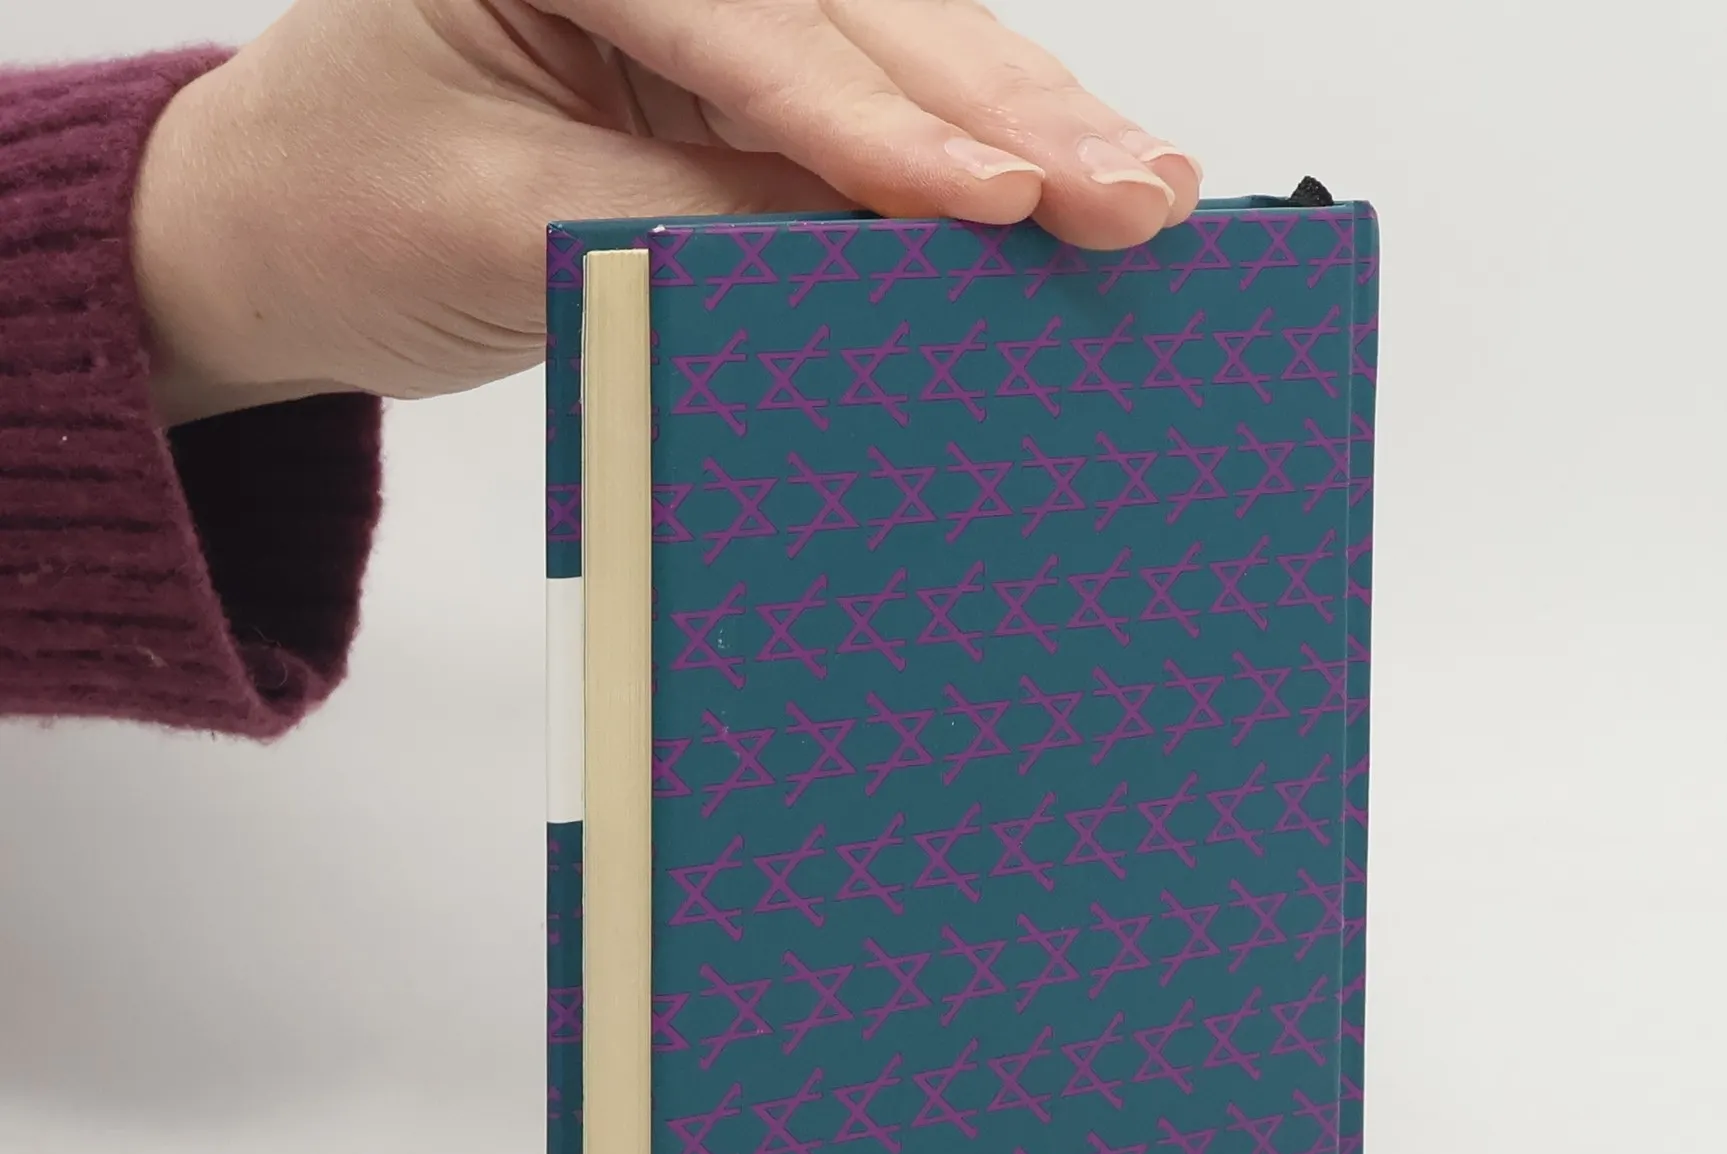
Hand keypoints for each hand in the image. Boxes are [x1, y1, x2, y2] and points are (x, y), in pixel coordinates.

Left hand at [132, 0, 1202, 424]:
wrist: (279, 232)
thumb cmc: (342, 207)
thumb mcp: (495, 223)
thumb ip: (679, 223)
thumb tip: (865, 253)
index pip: (753, 34)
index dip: (880, 129)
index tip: (996, 201)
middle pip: (866, 21)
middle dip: (1012, 113)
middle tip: (1140, 190)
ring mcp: (711, 10)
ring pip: (900, 51)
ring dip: (1030, 122)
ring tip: (1144, 184)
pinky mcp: (740, 80)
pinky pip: (875, 111)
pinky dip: (973, 155)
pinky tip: (1066, 181)